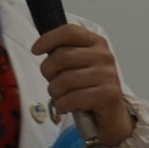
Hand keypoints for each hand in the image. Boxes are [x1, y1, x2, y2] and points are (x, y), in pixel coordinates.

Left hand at [31, 25, 134, 146]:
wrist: (112, 116)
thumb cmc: (89, 88)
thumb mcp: (78, 64)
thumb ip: (63, 53)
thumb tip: (39, 48)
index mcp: (96, 42)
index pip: (69, 31)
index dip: (48, 39)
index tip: (36, 50)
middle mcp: (104, 56)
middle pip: (61, 56)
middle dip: (48, 71)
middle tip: (52, 82)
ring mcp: (107, 75)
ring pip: (64, 80)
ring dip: (55, 92)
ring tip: (60, 96)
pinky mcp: (108, 95)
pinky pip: (72, 98)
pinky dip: (63, 105)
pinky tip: (67, 106)